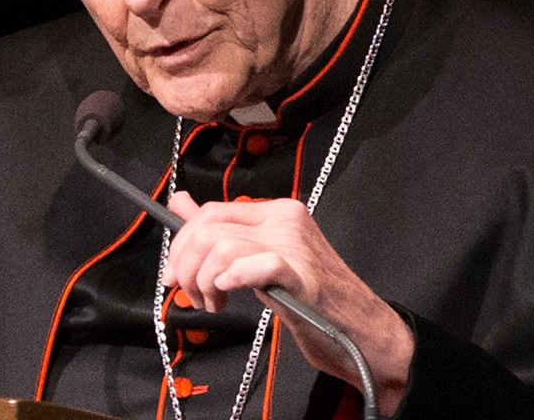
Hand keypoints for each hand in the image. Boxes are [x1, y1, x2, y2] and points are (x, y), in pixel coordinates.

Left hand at [160, 192, 414, 414]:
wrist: (359, 329)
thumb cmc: (309, 298)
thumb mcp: (258, 259)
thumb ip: (221, 231)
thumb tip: (180, 203)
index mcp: (276, 212)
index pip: (211, 212)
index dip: (182, 244)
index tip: (174, 274)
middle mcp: (286, 220)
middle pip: (210, 227)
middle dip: (186, 265)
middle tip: (192, 294)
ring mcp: (296, 246)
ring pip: (223, 246)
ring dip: (205, 282)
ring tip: (215, 303)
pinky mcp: (303, 277)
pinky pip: (258, 264)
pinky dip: (233, 278)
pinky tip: (229, 293)